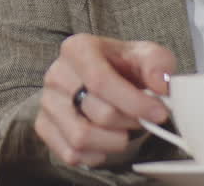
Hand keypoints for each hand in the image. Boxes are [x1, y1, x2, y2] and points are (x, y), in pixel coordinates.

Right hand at [34, 34, 173, 168]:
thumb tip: (160, 84)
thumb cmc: (122, 66)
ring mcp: (47, 102)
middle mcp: (56, 74)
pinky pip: (71, 153)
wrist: (101, 79)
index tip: (158, 113)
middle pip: (98, 112)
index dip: (133, 102)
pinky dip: (95, 154)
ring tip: (124, 130)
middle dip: (129, 121)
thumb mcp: (146, 55)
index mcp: (78, 49)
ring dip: (113, 141)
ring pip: (81, 137)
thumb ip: (157, 63)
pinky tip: (106, 140)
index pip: (100, 80)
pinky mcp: (43, 126)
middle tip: (142, 119)